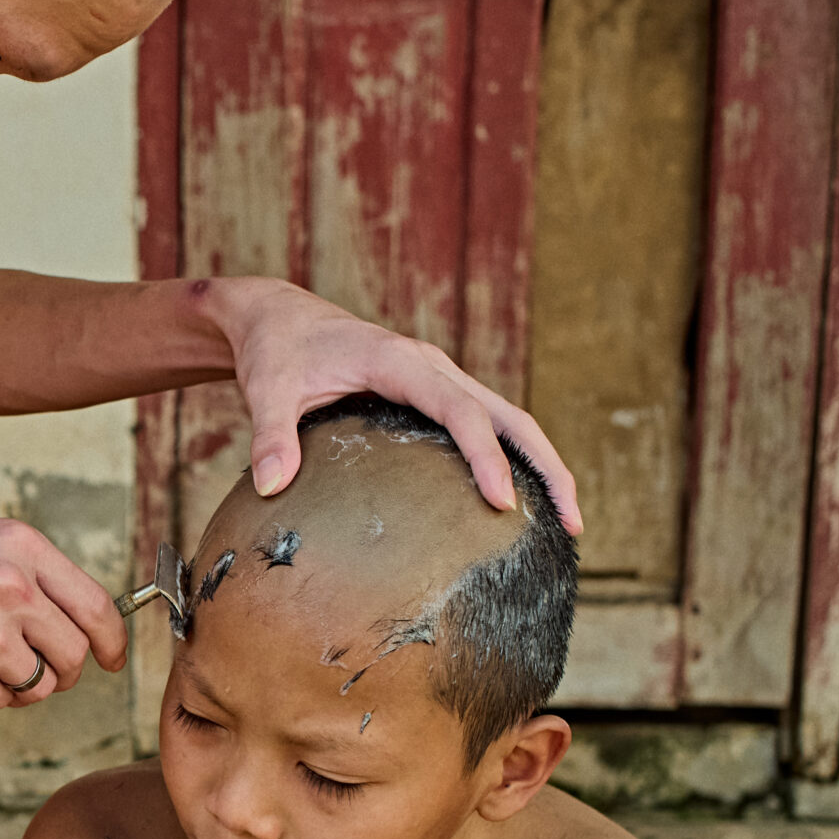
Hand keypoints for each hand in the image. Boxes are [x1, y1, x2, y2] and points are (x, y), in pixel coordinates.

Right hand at [0, 520, 127, 708]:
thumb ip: (27, 580)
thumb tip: (74, 625)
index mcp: (20, 548)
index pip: (95, 604)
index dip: (111, 640)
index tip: (111, 657)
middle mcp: (14, 587)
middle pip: (76, 651)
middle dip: (63, 670)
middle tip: (34, 670)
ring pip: (43, 683)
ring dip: (21, 684)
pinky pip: (2, 701)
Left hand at [207, 279, 584, 533]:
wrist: (278, 317)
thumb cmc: (275, 351)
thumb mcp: (266, 390)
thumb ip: (270, 435)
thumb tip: (270, 486)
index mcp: (398, 362)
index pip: (458, 410)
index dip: (485, 455)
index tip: (501, 502)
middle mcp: (430, 366)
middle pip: (507, 414)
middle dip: (545, 465)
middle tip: (572, 521)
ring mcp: (437, 378)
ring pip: (506, 418)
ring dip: (540, 464)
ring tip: (566, 520)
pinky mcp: (433, 392)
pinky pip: (485, 424)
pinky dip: (512, 458)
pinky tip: (519, 502)